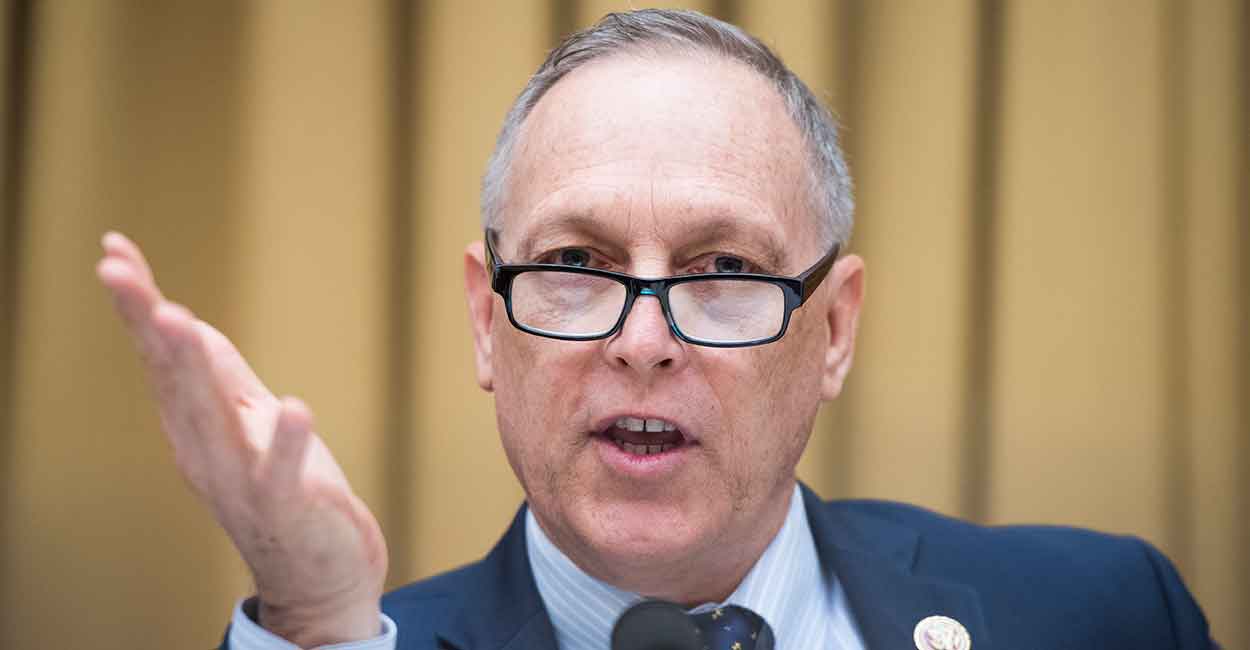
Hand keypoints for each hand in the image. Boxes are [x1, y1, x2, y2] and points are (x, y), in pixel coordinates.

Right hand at [96, 232, 386, 646]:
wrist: (318, 575)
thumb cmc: (287, 491)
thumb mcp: (250, 421)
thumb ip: (221, 377)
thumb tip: (187, 320)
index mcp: (196, 424)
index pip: (162, 355)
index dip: (139, 303)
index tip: (114, 249)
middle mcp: (206, 450)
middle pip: (173, 380)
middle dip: (147, 324)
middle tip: (117, 271)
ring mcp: (243, 480)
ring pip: (212, 420)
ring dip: (194, 370)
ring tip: (177, 319)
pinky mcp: (288, 506)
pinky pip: (283, 473)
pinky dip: (286, 442)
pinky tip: (293, 407)